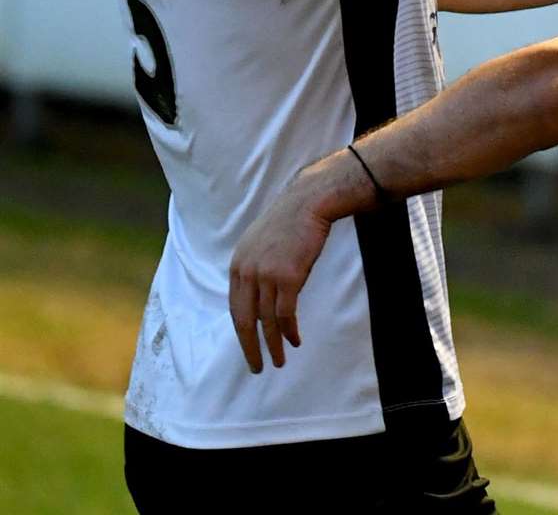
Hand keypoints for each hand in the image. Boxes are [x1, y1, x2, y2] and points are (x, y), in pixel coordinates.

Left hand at [228, 185, 332, 373]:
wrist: (308, 202)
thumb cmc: (290, 221)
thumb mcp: (259, 242)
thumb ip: (253, 265)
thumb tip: (257, 290)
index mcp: (237, 265)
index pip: (236, 308)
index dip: (242, 331)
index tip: (250, 347)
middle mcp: (246, 272)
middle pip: (244, 320)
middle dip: (250, 347)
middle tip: (256, 367)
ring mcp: (266, 275)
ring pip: (266, 320)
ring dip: (273, 344)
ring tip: (279, 361)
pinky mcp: (288, 276)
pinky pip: (286, 313)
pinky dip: (289, 330)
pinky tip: (295, 340)